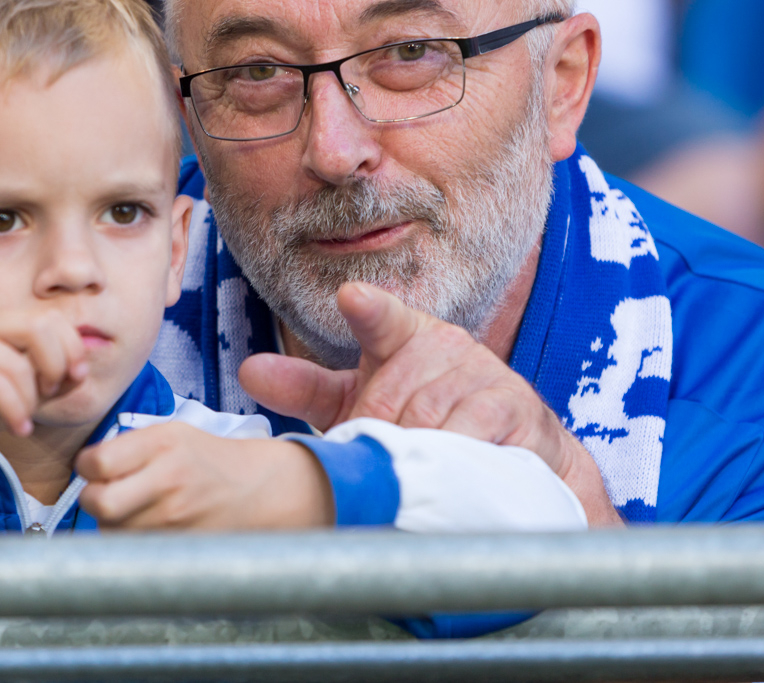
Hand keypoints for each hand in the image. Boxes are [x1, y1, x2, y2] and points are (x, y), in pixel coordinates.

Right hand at [0, 310, 87, 491]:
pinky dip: (13, 410)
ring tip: (23, 420)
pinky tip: (16, 428)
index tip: (74, 380)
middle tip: (49, 397)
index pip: (51, 318)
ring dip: (30, 400)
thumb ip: (48, 379)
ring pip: (19, 364)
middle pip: (40, 328)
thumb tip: (82, 371)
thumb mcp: (19, 393)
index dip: (72, 348)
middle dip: (56, 366)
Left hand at [76, 423, 332, 529]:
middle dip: (94, 500)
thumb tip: (85, 469)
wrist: (255, 490)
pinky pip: (134, 551)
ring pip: (112, 532)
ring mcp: (176, 516)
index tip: (96, 469)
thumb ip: (128, 447)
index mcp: (163, 442)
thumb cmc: (206, 459)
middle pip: (99, 502)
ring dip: (112, 524)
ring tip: (133, 511)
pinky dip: (131, 543)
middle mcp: (169, 479)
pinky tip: (147, 528)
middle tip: (104, 495)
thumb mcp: (171, 434)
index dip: (88, 467)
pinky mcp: (180, 544)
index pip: (96, 462)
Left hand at [239, 282, 622, 526]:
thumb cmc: (427, 423)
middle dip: (376, 433)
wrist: (514, 458)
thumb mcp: (363, 405)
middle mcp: (444, 344)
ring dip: (411, 449)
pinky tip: (450, 462)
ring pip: (426, 416)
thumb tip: (249, 370)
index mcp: (403, 336)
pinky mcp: (513, 404)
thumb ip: (308, 388)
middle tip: (378, 456)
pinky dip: (452, 452)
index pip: (382, 317)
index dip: (368, 310)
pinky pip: (470, 431)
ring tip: (411, 464)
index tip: (352, 299)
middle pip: (391, 393)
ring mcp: (482, 371)